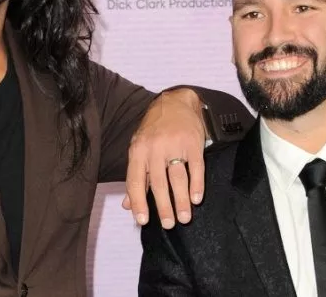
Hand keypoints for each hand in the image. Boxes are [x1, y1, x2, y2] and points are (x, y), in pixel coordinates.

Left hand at [123, 88, 206, 228]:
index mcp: (138, 151)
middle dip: (163, 206)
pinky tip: (197, 198)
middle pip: (158, 182)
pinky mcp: (193, 142)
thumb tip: (128, 205)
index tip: (142, 220)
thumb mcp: (139, 148)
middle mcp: (154, 148)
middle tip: (168, 225)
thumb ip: (136, 177)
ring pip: (177, 177)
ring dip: (181, 200)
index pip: (135, 180)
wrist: (175, 101)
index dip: (138, 201)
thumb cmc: (154, 130)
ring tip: (184, 218)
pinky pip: (196, 167)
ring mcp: (175, 145)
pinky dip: (197, 184)